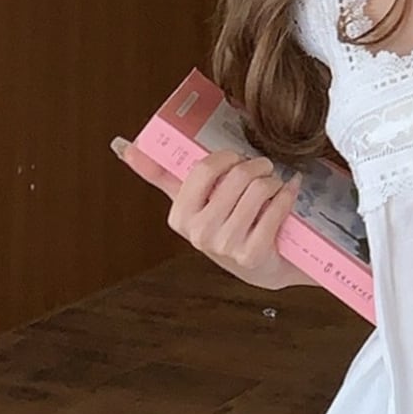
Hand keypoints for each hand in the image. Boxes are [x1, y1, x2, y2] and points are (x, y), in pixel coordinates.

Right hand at [111, 138, 310, 291]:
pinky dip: (288, 195)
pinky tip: (289, 193)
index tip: (237, 158)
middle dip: (257, 165)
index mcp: (180, 216)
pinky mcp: (254, 255)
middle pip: (236, 176)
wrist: (263, 266)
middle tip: (264, 168)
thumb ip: (159, 174)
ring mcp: (226, 246)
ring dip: (274, 181)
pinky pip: (277, 208)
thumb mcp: (191, 201)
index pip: (203, 169)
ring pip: (259, 189)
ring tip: (275, 184)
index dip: (226, 157)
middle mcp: (199, 234)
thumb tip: (123, 147)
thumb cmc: (225, 226)